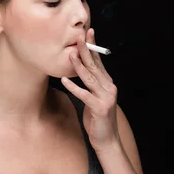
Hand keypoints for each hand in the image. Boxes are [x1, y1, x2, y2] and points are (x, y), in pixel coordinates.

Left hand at [61, 28, 119, 151]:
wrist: (107, 140)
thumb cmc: (98, 119)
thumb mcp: (95, 98)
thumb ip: (92, 85)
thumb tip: (81, 70)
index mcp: (108, 84)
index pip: (100, 62)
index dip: (93, 47)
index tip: (88, 33)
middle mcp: (109, 88)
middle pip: (95, 66)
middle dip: (86, 51)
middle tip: (79, 37)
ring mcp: (106, 98)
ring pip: (90, 78)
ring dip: (79, 65)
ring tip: (70, 54)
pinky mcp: (100, 108)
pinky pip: (84, 95)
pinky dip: (74, 87)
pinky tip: (64, 81)